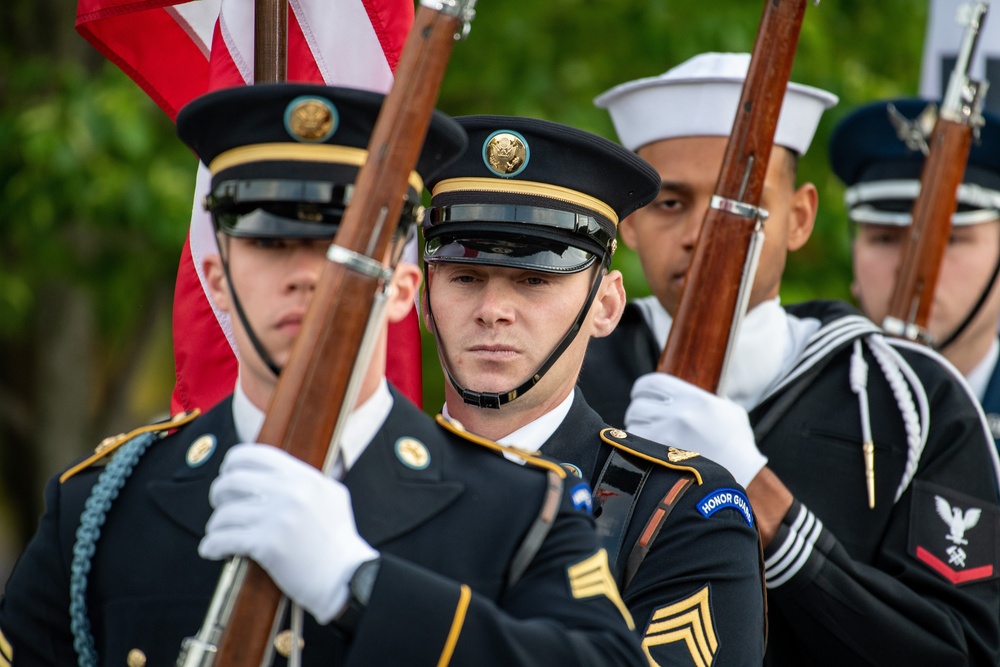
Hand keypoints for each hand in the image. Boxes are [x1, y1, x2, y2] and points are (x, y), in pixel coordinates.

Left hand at [199, 443, 378, 623]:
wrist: (344, 575)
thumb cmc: (337, 540)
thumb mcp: (331, 494)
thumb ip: (306, 479)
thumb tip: (276, 471)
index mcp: (303, 477)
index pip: (255, 454)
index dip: (233, 462)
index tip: (228, 473)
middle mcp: (289, 492)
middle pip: (232, 481)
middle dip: (219, 494)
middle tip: (221, 505)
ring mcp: (277, 518)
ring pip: (224, 513)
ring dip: (216, 525)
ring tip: (219, 533)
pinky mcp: (267, 544)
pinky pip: (224, 539)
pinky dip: (211, 545)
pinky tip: (212, 550)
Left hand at [625, 373, 765, 486]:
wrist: (742, 478)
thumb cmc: (737, 445)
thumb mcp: (729, 411)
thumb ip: (708, 398)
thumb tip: (692, 394)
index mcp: (694, 398)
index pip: (652, 383)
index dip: (642, 389)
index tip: (641, 396)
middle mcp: (679, 414)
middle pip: (638, 405)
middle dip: (639, 412)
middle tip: (645, 420)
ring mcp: (668, 435)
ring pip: (633, 425)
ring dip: (637, 430)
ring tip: (648, 436)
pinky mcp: (661, 456)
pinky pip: (636, 445)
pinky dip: (637, 447)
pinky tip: (648, 451)